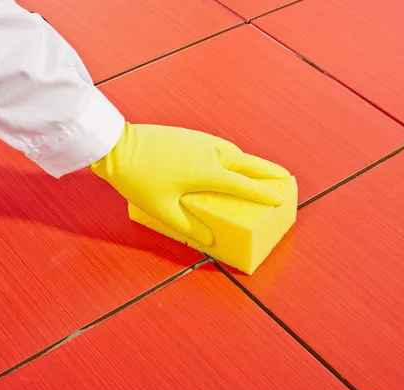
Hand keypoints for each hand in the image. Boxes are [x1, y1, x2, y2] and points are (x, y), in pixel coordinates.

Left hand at [90, 123, 289, 245]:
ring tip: (261, 170)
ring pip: (234, 151)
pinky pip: (221, 145)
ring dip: (251, 160)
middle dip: (268, 171)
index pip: (244, 185)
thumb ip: (189, 226)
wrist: (117, 146)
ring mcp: (200, 141)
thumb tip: (210, 240)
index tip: (279, 199)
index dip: (263, 194)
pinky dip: (234, 153)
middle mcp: (209, 153)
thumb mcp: (163, 209)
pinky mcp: (190, 135)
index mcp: (207, 172)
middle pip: (248, 162)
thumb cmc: (139, 179)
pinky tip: (230, 158)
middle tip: (285, 177)